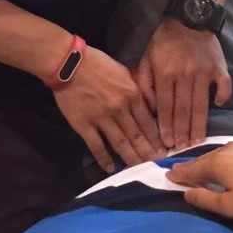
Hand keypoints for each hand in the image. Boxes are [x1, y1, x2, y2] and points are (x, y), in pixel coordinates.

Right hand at [53, 45, 163, 173]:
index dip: (157, 138)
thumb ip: (134, 89)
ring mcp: (102, 118)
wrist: (68, 63)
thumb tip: (143, 104)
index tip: (164, 150)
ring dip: (131, 158)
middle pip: (137, 136)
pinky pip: (96, 145)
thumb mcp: (122, 71)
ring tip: (140, 169)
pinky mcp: (84, 125)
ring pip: (120, 143)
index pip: (148, 122)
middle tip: (157, 165)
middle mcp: (120, 109)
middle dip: (148, 152)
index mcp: (132, 94)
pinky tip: (110, 168)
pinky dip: (104, 158)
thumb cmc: (96, 63)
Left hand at [136, 19, 232, 150]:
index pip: (166, 107)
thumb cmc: (165, 40)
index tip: (167, 144)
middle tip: (182, 150)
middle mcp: (185, 75)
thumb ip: (144, 82)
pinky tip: (220, 106)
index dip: (166, 127)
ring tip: (198, 142)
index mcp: (166, 73)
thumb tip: (152, 107)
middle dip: (182, 133)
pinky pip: (224, 85)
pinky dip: (223, 96)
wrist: (189, 17)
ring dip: (199, 125)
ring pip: (201, 104)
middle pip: (183, 110)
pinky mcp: (219, 67)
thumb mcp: (146, 57)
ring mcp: (204, 72)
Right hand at [166, 140, 232, 221]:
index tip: (168, 176)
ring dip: (212, 162)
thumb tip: (186, 192)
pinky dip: (230, 159)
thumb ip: (205, 199)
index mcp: (218, 163)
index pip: (192, 169)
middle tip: (181, 171)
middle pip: (206, 159)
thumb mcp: (229, 207)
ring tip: (205, 168)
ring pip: (223, 154)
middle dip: (192, 166)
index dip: (179, 175)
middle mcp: (229, 149)